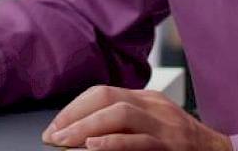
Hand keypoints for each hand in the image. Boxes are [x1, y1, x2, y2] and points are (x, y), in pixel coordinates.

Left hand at [43, 86, 232, 150]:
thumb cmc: (183, 145)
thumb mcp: (153, 124)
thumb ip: (123, 123)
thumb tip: (81, 133)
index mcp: (147, 98)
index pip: (102, 93)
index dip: (74, 109)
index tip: (54, 127)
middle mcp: (156, 107)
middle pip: (107, 98)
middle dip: (74, 116)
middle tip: (53, 136)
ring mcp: (166, 126)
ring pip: (120, 114)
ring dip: (86, 128)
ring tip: (65, 142)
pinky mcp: (172, 147)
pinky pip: (139, 140)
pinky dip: (113, 143)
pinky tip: (94, 147)